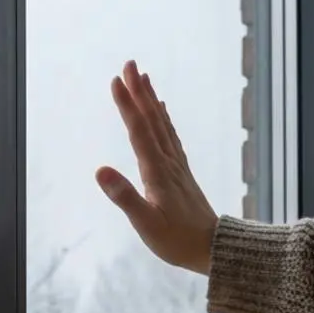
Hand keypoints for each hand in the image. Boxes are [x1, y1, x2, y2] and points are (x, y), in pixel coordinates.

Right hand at [96, 61, 219, 275]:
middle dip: (138, 91)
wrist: (213, 249)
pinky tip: (161, 109)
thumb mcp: (146, 223)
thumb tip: (100, 170)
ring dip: (151, 99)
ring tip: (143, 77)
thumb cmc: (177, 240)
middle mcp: (168, 162)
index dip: (126, 105)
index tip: (115, 80)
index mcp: (157, 171)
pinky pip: (170, 135)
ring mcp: (176, 165)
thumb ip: (124, 196)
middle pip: (151, 119)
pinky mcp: (180, 172)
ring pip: (161, 124)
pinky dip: (163, 118)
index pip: (138, 131)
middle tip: (129, 64)